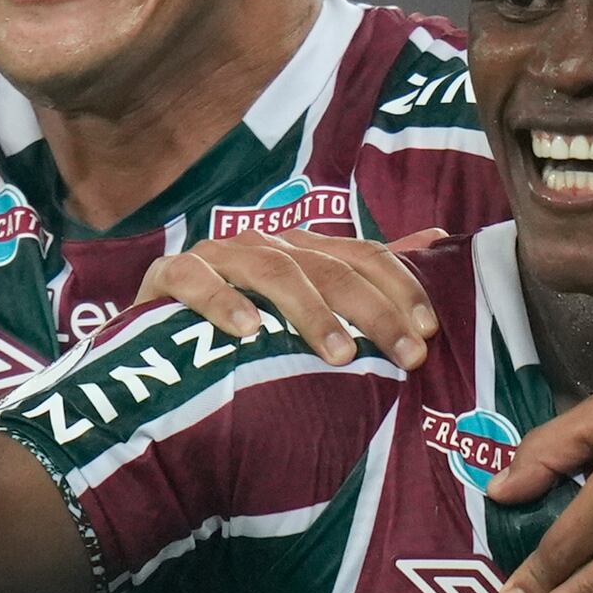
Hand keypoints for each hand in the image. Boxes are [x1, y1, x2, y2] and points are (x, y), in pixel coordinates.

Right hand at [136, 227, 445, 369]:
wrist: (152, 355)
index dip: (400, 288)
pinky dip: (221, 301)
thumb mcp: (307, 310)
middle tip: (403, 355)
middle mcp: (264, 244)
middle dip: (372, 311)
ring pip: (271, 270)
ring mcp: (216, 257)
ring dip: (309, 311)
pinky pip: (195, 280)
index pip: (363, 255)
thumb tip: (439, 237)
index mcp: (301, 249)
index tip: (427, 333)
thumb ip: (367, 276)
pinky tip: (246, 331)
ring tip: (339, 354)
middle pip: (328, 266)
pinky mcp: (167, 277)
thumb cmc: (243, 336)